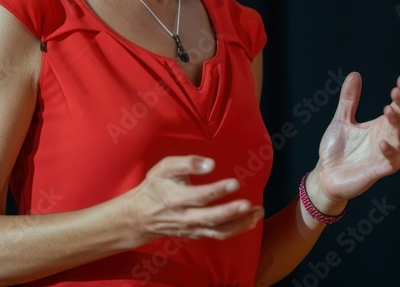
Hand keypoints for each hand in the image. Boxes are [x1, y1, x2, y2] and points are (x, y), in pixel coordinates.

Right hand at [126, 155, 263, 242]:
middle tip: (249, 204)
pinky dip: (235, 231)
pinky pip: (218, 235)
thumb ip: (187, 163)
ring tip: (258, 213)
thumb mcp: (164, 168)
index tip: (235, 182)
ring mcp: (191, 229)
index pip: (199, 196)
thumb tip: (210, 164)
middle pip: (210, 218)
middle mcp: (184, 217)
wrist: (141, 216)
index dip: (217, 190)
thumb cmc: (155, 187)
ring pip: (218, 230)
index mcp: (175, 198)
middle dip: (231, 212)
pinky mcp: (196, 234)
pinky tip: (250, 222)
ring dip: (239, 223)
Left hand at [308, 73, 399, 211]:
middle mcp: (387, 138)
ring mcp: (384, 155)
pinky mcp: (378, 170)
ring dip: (399, 124)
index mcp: (381, 126)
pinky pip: (393, 163)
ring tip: (387, 110)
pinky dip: (392, 153)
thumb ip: (349, 99)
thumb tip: (355, 74)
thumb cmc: (337, 149)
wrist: (325, 175)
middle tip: (396, 92)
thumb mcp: (342, 119)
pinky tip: (382, 143)